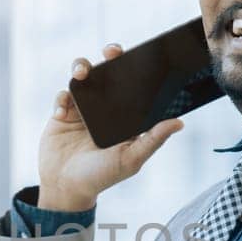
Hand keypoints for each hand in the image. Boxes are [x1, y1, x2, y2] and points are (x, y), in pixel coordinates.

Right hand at [36, 42, 183, 210]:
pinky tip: (63, 113)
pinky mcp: (62, 113)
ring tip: (81, 73)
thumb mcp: (130, 159)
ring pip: (84, 77)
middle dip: (110, 57)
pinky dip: (62, 99)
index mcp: (124, 116)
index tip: (141, 57)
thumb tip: (179, 122)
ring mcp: (83, 109)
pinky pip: (63, 95)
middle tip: (112, 52)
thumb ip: (153, 140)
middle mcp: (105, 108)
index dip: (137, 69)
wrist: (66, 188)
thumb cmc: (101, 177)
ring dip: (82, 67)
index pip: (133, 85)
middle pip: (108, 73)